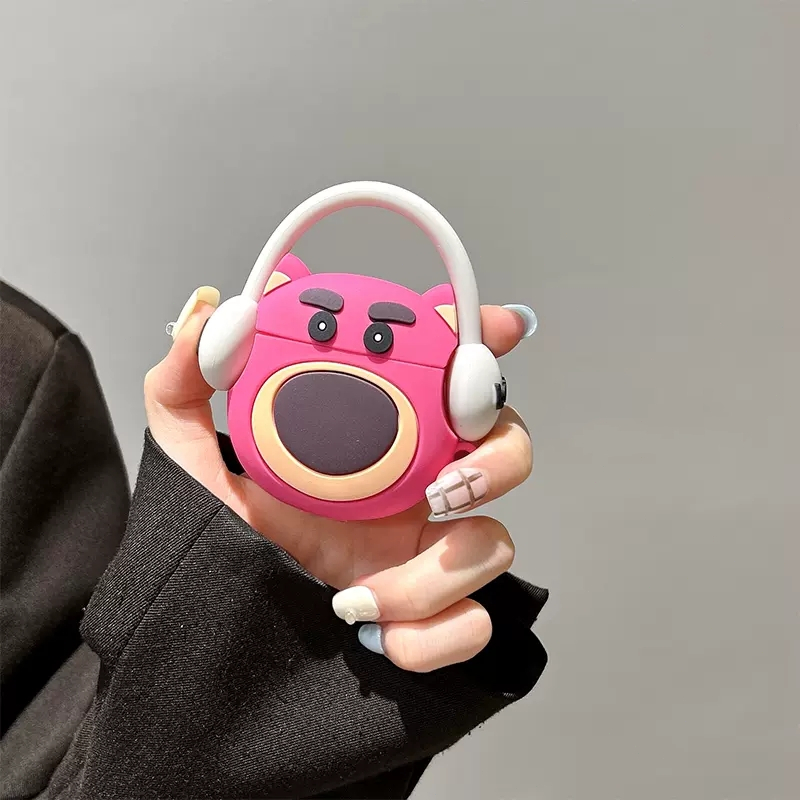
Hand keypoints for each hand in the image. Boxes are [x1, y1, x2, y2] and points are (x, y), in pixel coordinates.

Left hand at [145, 287, 535, 672]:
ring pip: (495, 545)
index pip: (447, 376)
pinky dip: (430, 639)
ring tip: (364, 593)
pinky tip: (372, 635)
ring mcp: (427, 551)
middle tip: (445, 484)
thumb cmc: (215, 535)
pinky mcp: (430, 613)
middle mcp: (415, 483)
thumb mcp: (190, 453)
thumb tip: (211, 310)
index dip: (485, 342)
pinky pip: (471, 625)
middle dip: (499, 461)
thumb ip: (187, 380)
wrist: (219, 626)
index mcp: (377, 436)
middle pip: (507, 448)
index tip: (500, 326)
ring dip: (437, 576)